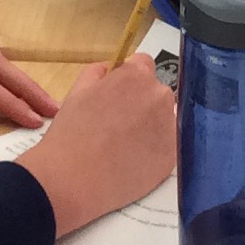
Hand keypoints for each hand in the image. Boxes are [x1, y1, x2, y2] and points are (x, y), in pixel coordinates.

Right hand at [20, 58, 175, 235]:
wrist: (75, 179)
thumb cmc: (71, 134)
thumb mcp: (76, 91)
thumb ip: (98, 72)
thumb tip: (111, 69)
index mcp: (136, 76)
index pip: (143, 65)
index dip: (129, 80)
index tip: (119, 95)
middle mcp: (160, 96)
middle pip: (156, 92)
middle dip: (141, 102)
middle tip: (118, 123)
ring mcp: (170, 126)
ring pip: (164, 118)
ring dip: (150, 125)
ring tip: (124, 144)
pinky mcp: (173, 154)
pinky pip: (167, 144)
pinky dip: (155, 148)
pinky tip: (133, 159)